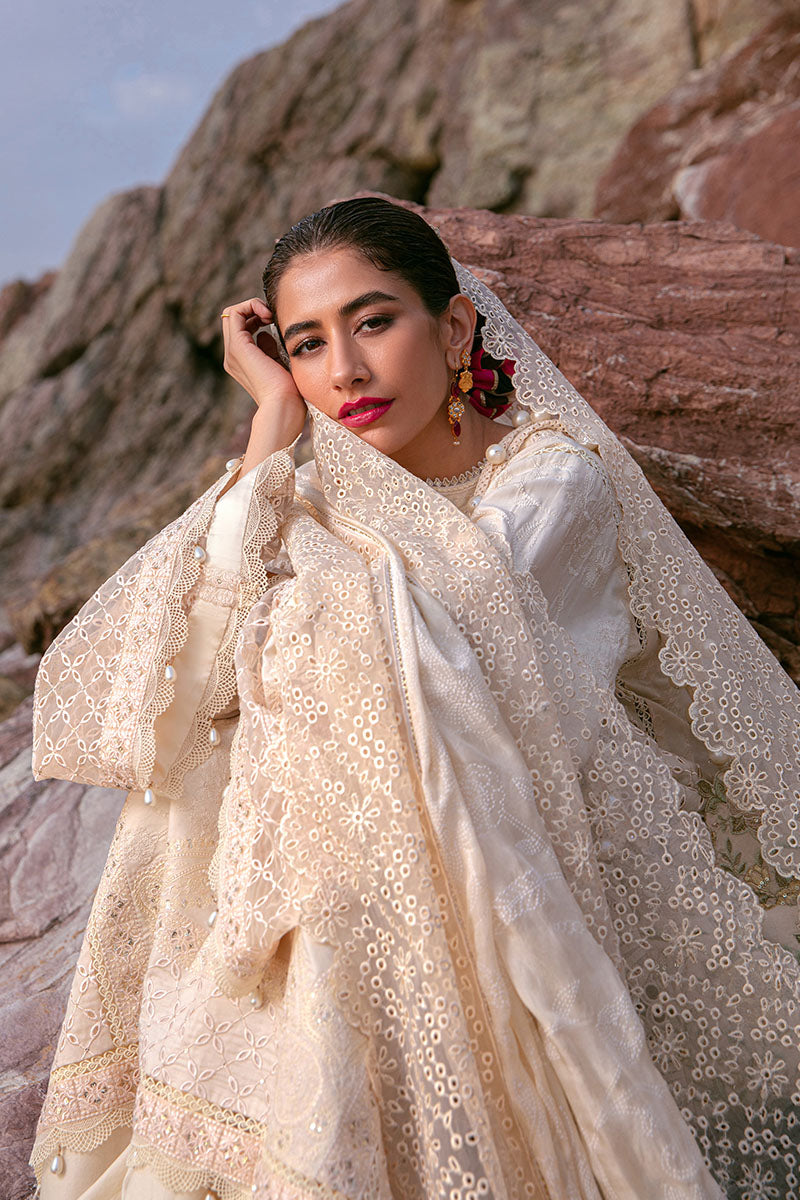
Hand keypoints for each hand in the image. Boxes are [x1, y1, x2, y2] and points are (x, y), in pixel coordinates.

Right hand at [220, 297, 306, 428]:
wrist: (283, 407)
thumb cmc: (289, 393)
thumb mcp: (279, 365)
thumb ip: (270, 350)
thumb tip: (265, 334)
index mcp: (242, 363)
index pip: (241, 328)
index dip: (256, 317)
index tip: (275, 322)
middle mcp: (233, 357)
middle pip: (235, 319)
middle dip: (254, 309)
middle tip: (273, 316)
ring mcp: (233, 352)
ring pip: (233, 313)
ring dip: (253, 306)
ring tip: (271, 316)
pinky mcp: (238, 347)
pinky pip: (236, 312)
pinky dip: (252, 306)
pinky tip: (269, 316)